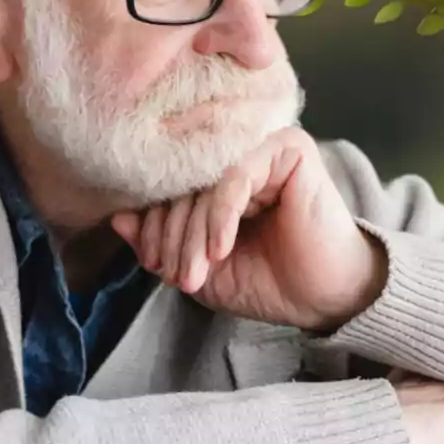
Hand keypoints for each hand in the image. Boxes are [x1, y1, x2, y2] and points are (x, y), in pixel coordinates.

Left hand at [110, 127, 387, 330]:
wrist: (326, 294)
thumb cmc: (269, 279)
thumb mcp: (202, 267)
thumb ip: (161, 241)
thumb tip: (117, 217)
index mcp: (218, 178)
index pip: (169, 188)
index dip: (154, 227)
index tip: (156, 267)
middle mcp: (238, 155)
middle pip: (183, 185)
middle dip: (173, 238)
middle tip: (179, 276)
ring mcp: (263, 148)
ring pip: (205, 184)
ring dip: (194, 234)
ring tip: (197, 273)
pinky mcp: (289, 149)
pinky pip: (236, 177)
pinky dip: (221, 217)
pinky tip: (222, 250)